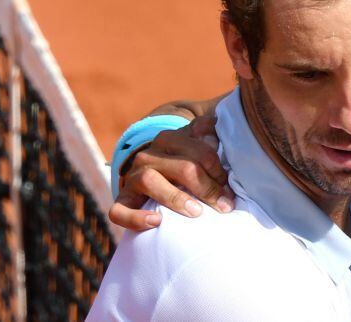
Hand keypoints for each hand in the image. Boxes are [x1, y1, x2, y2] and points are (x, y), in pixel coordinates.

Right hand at [107, 115, 236, 230]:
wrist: (152, 175)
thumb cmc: (183, 162)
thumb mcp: (195, 144)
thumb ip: (207, 132)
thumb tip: (216, 127)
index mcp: (169, 139)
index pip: (200, 152)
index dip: (218, 171)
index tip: (230, 189)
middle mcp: (148, 156)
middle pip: (181, 168)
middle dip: (207, 188)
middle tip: (224, 206)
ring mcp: (132, 178)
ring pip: (149, 181)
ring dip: (176, 198)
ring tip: (196, 213)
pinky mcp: (122, 201)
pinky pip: (120, 211)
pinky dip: (136, 218)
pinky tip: (157, 222)